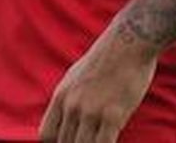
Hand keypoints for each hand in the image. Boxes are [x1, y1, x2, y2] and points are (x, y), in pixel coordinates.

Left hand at [39, 30, 157, 141]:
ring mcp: (91, 111)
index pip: (47, 135)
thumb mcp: (76, 76)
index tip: (70, 142)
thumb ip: (69, 97)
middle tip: (89, 140)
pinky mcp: (113, 115)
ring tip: (99, 141)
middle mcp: (72, 106)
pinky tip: (113, 141)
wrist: (128, 42)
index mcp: (61, 96)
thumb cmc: (106, 58)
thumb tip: (66, 116)